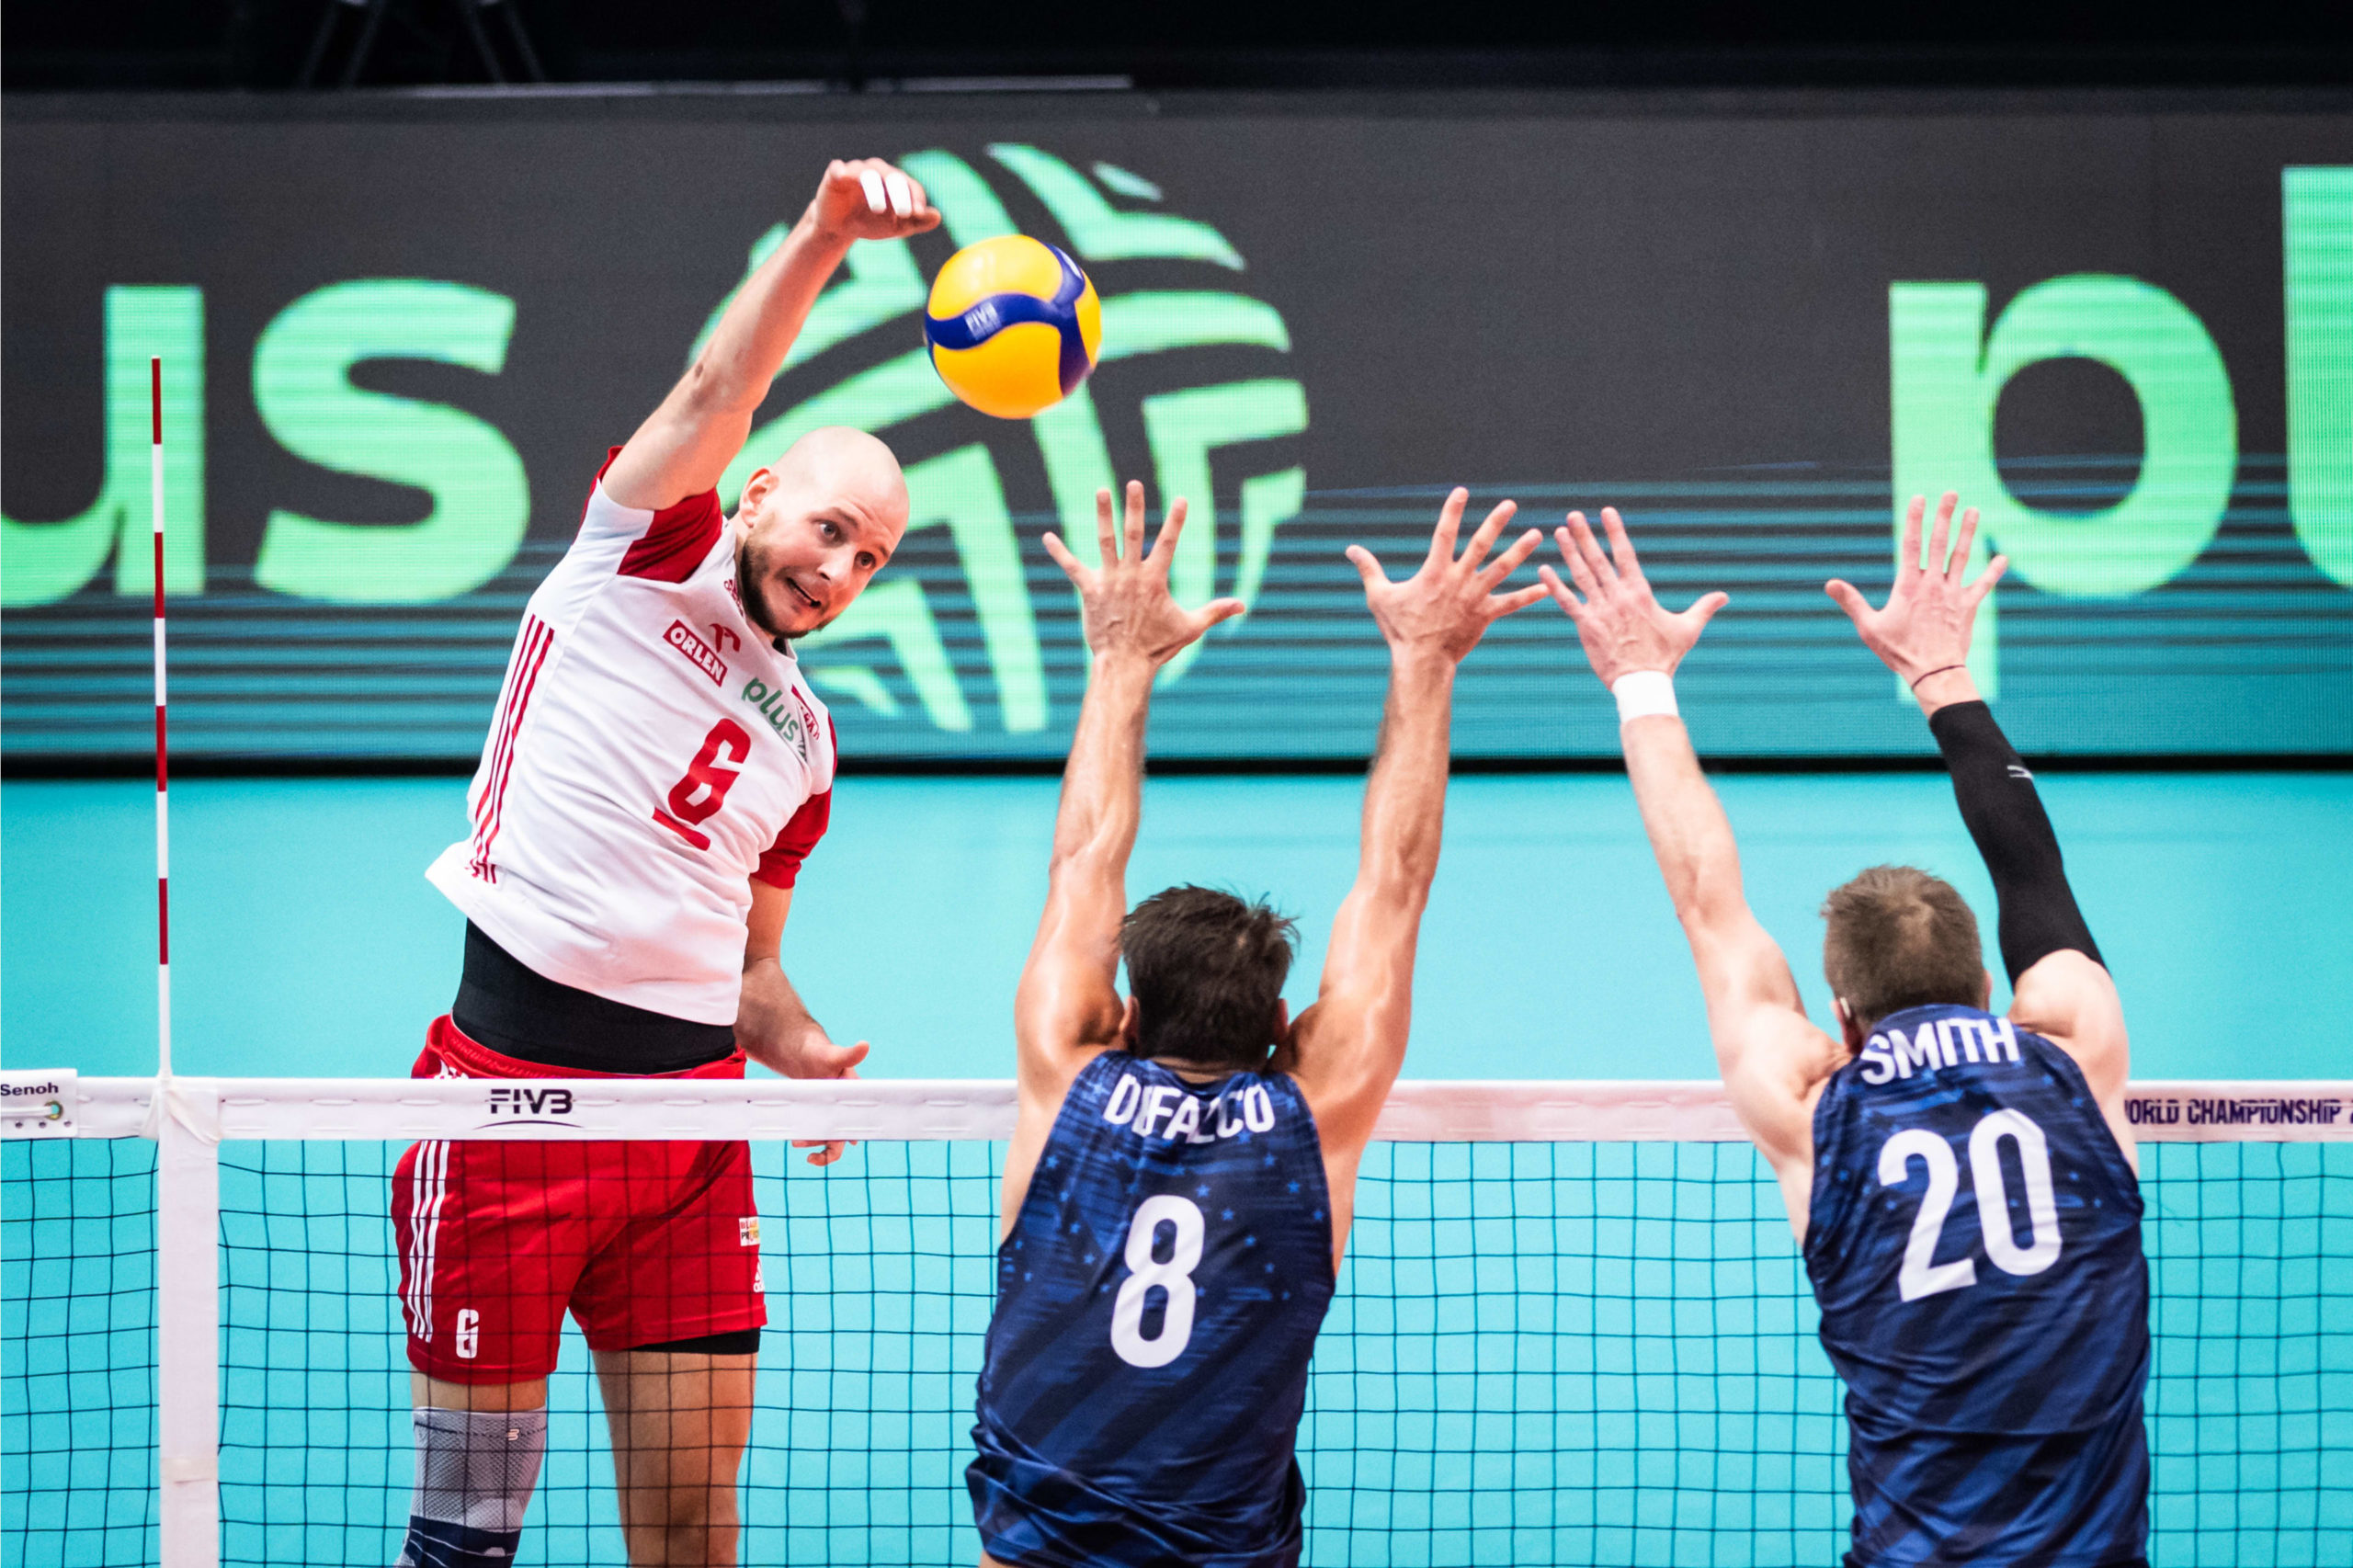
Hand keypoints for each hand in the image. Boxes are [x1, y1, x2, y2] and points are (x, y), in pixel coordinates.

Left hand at [776, 1032, 868, 1167]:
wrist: (801, 1054)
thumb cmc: (820, 1052)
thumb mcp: (832, 1054)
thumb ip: (848, 1054)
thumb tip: (865, 1045)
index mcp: (855, 1093)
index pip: (861, 1116)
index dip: (857, 1130)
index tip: (851, 1142)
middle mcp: (845, 1106)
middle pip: (845, 1133)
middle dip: (831, 1146)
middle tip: (812, 1154)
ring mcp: (831, 1112)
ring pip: (830, 1136)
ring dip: (816, 1143)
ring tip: (796, 1143)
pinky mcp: (818, 1115)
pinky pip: (818, 1133)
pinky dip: (809, 1140)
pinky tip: (797, 1140)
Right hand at [806, 158, 941, 245]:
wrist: (840, 229)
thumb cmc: (871, 223)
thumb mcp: (896, 226)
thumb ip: (916, 222)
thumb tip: (937, 216)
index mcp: (896, 183)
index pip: (910, 186)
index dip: (915, 198)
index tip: (917, 214)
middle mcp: (878, 172)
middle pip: (892, 177)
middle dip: (900, 194)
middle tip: (905, 213)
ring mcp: (856, 171)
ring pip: (868, 173)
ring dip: (875, 189)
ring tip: (879, 209)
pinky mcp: (835, 175)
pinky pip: (838, 169)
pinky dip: (841, 170)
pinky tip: (842, 176)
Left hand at [1044, 482, 1242, 667]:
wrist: (1125, 663)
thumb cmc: (1158, 647)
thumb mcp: (1191, 627)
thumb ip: (1215, 611)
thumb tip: (1243, 605)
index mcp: (1155, 579)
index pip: (1168, 542)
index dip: (1176, 520)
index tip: (1181, 498)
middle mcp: (1132, 574)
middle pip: (1134, 533)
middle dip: (1135, 506)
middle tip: (1134, 483)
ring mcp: (1109, 580)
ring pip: (1106, 541)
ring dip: (1103, 515)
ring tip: (1101, 491)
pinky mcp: (1090, 590)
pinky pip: (1072, 567)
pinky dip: (1059, 552)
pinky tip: (1047, 537)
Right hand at [1346, 488, 1545, 666]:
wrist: (1421, 661)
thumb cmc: (1399, 629)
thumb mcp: (1379, 596)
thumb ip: (1368, 569)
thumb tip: (1350, 549)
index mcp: (1434, 571)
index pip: (1444, 533)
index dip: (1453, 510)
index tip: (1462, 491)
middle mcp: (1458, 579)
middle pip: (1481, 545)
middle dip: (1496, 523)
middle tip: (1511, 504)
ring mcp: (1475, 597)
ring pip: (1502, 569)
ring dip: (1520, 551)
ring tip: (1538, 534)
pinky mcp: (1485, 615)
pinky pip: (1511, 604)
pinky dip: (1529, 595)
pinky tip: (1547, 586)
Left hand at [1540, 507, 1726, 685]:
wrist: (1642, 683)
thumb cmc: (1665, 657)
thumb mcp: (1688, 630)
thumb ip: (1704, 608)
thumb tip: (1725, 596)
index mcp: (1640, 593)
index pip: (1625, 554)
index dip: (1615, 531)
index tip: (1606, 512)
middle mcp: (1618, 597)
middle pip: (1598, 559)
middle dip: (1585, 536)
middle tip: (1573, 516)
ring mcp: (1600, 610)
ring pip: (1581, 575)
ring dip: (1569, 552)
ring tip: (1558, 532)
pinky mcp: (1586, 626)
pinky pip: (1567, 602)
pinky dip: (1555, 585)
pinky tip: (1544, 569)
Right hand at [1826, 492, 2006, 698]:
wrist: (1933, 671)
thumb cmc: (1899, 651)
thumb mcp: (1869, 627)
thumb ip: (1851, 602)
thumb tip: (1829, 583)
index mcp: (1909, 585)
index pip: (1911, 544)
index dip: (1914, 520)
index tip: (1919, 498)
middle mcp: (1933, 584)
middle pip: (1940, 542)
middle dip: (1945, 516)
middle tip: (1951, 493)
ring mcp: (1953, 594)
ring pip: (1962, 556)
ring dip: (1968, 533)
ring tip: (1974, 511)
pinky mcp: (1968, 607)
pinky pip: (1983, 585)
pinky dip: (1993, 572)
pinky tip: (2002, 558)